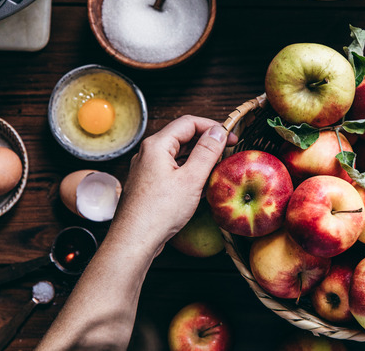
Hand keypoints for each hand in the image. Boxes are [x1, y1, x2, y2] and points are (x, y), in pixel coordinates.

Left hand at [110, 115, 236, 251]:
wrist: (133, 241)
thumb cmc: (159, 212)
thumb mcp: (191, 179)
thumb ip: (207, 152)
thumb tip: (218, 132)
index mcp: (157, 145)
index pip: (188, 122)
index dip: (213, 127)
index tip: (231, 137)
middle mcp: (148, 153)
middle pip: (182, 136)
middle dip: (207, 142)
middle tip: (227, 151)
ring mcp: (147, 169)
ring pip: (178, 154)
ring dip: (199, 157)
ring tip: (217, 167)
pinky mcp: (148, 184)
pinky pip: (172, 169)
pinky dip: (188, 171)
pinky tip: (201, 183)